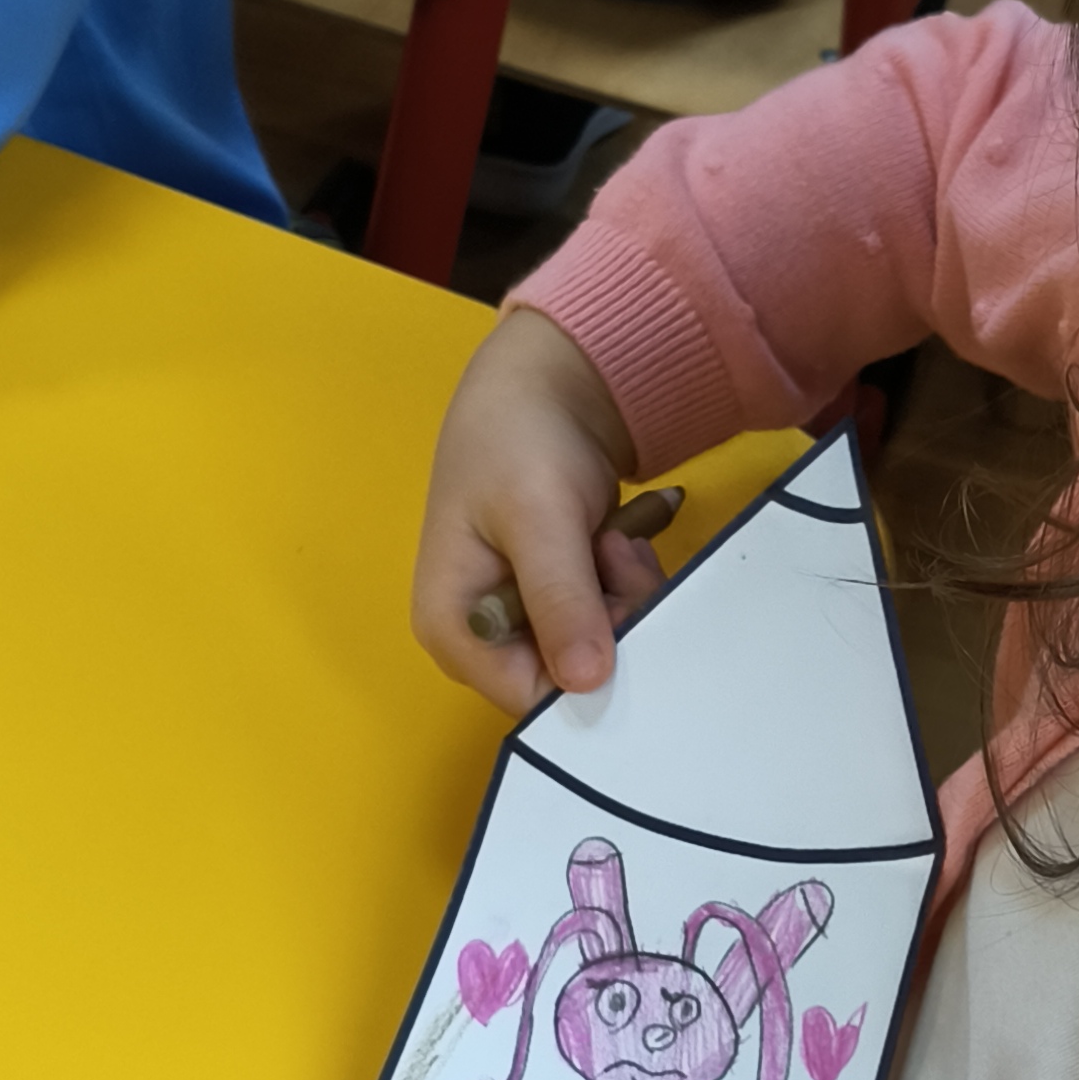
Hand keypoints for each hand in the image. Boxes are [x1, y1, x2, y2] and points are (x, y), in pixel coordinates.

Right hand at [413, 304, 667, 712]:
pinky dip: (624, 582)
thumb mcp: (538, 518)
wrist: (545, 381)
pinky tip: (616, 537)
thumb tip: (585, 683)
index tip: (614, 606)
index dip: (585, 670)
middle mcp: (483, 639)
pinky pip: (608, 619)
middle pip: (569, 678)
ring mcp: (522, 619)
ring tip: (612, 536)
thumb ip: (559, 599)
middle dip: (610, 623)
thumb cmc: (518, 440)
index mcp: (454, 628)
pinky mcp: (556, 598)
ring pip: (599, 649)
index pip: (529, 698)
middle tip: (614, 554)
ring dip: (624, 596)